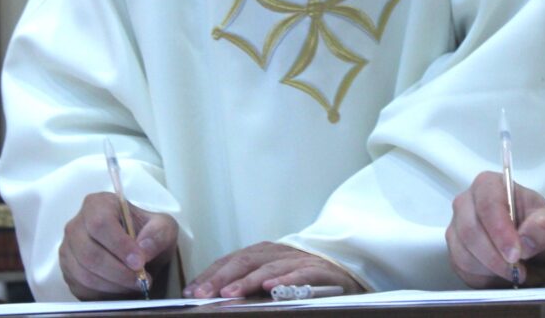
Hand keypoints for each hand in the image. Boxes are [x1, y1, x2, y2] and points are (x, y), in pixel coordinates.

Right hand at [60, 192, 177, 299]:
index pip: (100, 223)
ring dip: (113, 284)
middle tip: (141, 279)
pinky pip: (81, 288)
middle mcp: (77, 226)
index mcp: (98, 204)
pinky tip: (123, 289)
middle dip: (118, 271)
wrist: (139, 250)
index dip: (119, 245)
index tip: (139, 261)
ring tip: (136, 285)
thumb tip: (144, 249)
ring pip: (84, 274)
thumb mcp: (163, 227)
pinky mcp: (68, 272)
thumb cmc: (148, 233)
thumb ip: (158, 234)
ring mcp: (68, 250)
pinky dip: (104, 293)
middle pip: (90, 253)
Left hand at [183, 242, 360, 298]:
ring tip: (229, 292)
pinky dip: (285, 279)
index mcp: (268, 252)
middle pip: (247, 258)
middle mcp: (282, 252)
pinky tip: (270, 287)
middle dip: (222, 275)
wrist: (352, 269)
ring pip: (270, 266)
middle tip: (202, 293)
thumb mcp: (277, 275)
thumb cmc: (309, 276)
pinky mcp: (322, 270)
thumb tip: (215, 292)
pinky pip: (301, 274)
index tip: (192, 290)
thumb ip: (252, 279)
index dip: (212, 271)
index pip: (235, 258)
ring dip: (248, 279)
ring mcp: (302, 259)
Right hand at [447, 171, 544, 287]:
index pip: (487, 204)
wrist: (535, 247)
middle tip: (518, 270)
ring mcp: (457, 228)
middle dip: (495, 256)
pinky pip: (462, 270)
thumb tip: (525, 240)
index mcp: (489, 185)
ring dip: (491, 269)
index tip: (516, 253)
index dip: (499, 231)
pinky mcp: (455, 252)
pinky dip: (483, 278)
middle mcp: (466, 203)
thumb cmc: (540, 227)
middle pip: (470, 230)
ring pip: (463, 253)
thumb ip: (544, 228)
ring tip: (515, 272)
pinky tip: (501, 274)